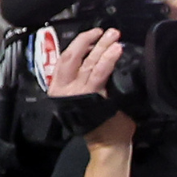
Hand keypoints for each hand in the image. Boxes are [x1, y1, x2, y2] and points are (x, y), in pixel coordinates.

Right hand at [52, 28, 134, 147]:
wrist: (106, 144)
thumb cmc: (100, 123)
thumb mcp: (87, 99)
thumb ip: (88, 81)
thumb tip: (100, 61)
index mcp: (60, 88)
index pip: (65, 60)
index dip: (78, 44)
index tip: (91, 35)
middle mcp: (65, 89)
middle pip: (74, 57)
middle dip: (89, 41)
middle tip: (105, 31)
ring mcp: (77, 92)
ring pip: (89, 63)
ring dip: (102, 47)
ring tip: (114, 36)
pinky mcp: (90, 96)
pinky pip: (99, 73)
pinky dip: (108, 60)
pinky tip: (116, 51)